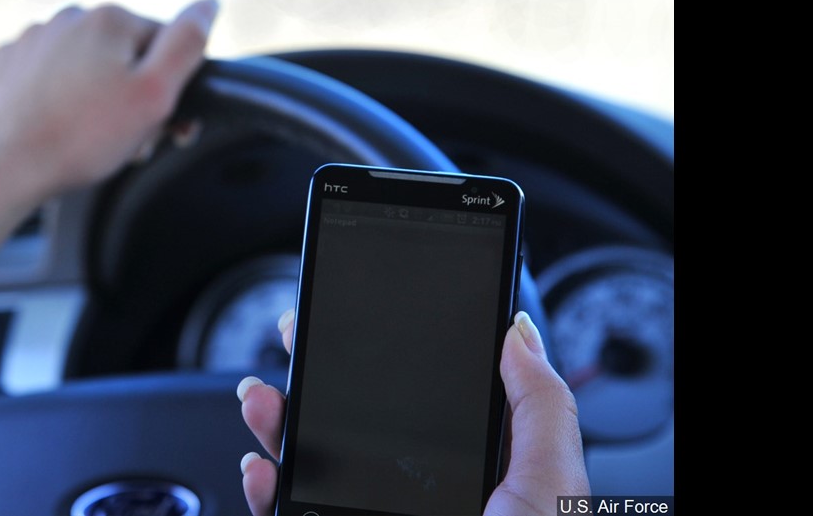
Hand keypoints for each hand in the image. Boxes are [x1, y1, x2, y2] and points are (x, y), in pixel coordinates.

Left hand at [0, 0, 217, 203]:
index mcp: (109, 18)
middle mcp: (66, 18)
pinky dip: (57, 103)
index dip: (171, 88)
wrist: (3, 169)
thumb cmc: (81, 138)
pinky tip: (57, 130)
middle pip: (122, 57)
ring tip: (89, 141)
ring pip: (84, 69)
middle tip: (127, 141)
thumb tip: (208, 4)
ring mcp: (30, 41)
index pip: (164, 46)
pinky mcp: (4, 67)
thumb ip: (187, 44)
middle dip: (130, 96)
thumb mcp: (154, 95)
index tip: (162, 125)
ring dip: (96, 100)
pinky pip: (47, 81)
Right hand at [237, 310, 589, 515]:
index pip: (428, 397)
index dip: (394, 353)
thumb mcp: (551, 486)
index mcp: (476, 468)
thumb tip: (519, 332)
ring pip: (315, 461)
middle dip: (320, 374)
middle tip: (299, 333)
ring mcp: (373, 514)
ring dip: (279, 421)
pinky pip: (292, 508)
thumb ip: (540, 405)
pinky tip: (261, 465)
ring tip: (263, 396)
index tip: (363, 316)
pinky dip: (264, 485)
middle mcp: (420, 491)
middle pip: (359, 420)